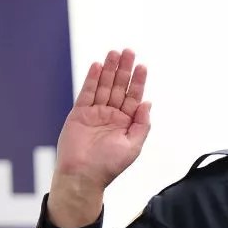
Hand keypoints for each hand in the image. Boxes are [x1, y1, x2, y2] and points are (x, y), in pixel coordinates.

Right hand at [49, 49, 151, 227]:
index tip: (142, 66)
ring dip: (109, 70)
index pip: (133, 97)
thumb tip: (148, 103)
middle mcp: (111, 116)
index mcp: (126, 123)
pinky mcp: (79, 113)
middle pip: (119, 88)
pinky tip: (98, 66)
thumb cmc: (108, 166)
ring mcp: (95, 113)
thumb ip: (141, 124)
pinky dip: (92, 79)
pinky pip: (87, 93)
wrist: (83, 176)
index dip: (138, 82)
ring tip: (114, 53)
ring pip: (104, 86)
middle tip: (129, 52)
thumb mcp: (133, 146)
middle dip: (124, 70)